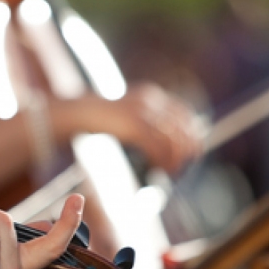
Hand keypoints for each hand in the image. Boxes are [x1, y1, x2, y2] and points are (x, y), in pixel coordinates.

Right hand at [52, 83, 203, 173]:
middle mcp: (151, 101)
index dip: (191, 135)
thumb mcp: (125, 114)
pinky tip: (159, 170)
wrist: (77, 112)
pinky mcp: (135, 125)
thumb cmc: (98, 119)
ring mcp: (143, 112)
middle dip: (186, 151)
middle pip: (183, 128)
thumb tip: (162, 143)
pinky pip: (158, 147)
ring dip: (176, 160)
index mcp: (151, 96)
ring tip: (170, 172)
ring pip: (173, 140)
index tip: (190, 153)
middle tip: (181, 168)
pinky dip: (163, 161)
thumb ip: (143, 121)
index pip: (184, 115)